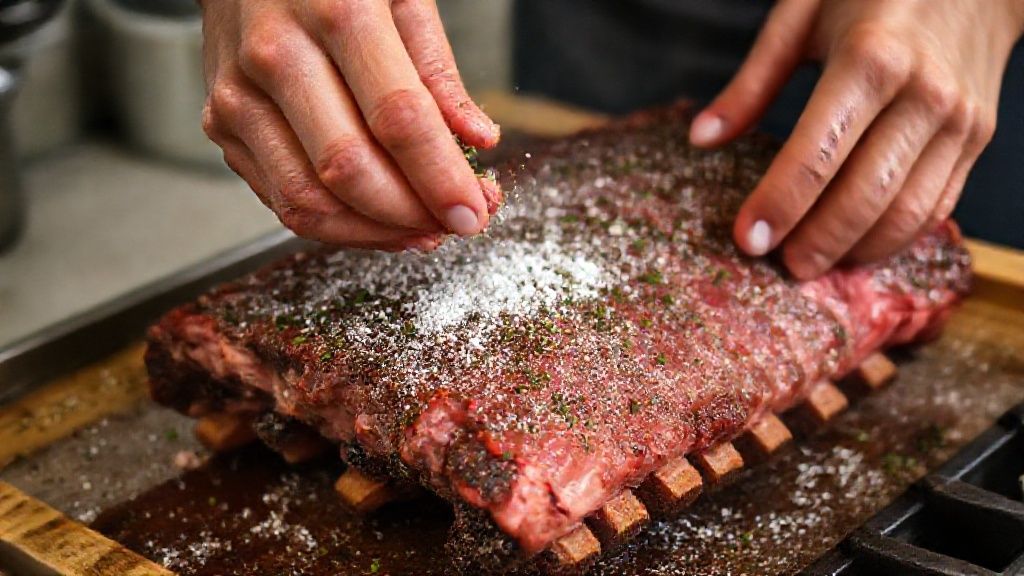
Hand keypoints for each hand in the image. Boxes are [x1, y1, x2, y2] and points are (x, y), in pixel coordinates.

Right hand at [200, 0, 501, 250]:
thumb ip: (438, 72)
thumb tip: (478, 140)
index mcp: (336, 10)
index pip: (397, 118)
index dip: (440, 178)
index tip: (473, 211)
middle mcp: (278, 54)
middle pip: (347, 169)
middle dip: (411, 214)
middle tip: (453, 223)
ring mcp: (240, 94)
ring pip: (308, 200)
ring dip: (375, 232)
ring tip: (420, 230)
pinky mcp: (221, 125)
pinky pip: (282, 200)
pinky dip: (337, 226)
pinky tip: (377, 221)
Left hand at [690, 0, 1023, 277]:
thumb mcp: (802, 14)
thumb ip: (752, 82)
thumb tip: (702, 138)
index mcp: (870, 59)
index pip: (818, 153)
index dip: (780, 204)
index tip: (747, 240)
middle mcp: (922, 94)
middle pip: (865, 195)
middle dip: (817, 242)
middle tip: (780, 267)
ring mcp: (959, 121)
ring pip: (907, 213)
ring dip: (856, 251)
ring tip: (814, 263)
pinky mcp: (977, 139)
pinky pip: (938, 206)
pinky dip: (896, 238)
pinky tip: (856, 246)